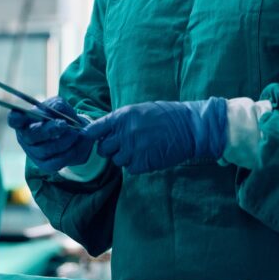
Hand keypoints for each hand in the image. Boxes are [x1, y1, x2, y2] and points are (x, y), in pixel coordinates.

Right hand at [7, 97, 93, 173]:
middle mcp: (26, 137)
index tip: (22, 114)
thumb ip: (58, 106)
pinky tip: (75, 143)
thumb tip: (57, 111)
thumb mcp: (60, 105)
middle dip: (48, 130)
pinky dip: (69, 152)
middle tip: (64, 124)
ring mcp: (34, 153)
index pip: (14, 119)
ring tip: (75, 132)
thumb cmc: (61, 116)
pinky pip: (56, 162)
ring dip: (63, 140)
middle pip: (31, 136)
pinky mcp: (45, 165)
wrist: (75, 134)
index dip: (15, 117)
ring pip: (45, 149)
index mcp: (25, 120)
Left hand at [82, 99, 227, 173]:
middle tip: (124, 144)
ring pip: (116, 160)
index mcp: (121, 117)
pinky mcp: (143, 163)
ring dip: (125, 157)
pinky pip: (130, 169)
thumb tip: (101, 132)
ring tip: (140, 148)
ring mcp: (133, 149)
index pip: (93, 130)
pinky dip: (136, 165)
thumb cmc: (165, 116)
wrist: (189, 127)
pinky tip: (147, 155)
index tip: (89, 140)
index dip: (89, 137)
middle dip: (110, 149)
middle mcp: (124, 133)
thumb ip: (119, 121)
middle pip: (103, 149)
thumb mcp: (138, 111)